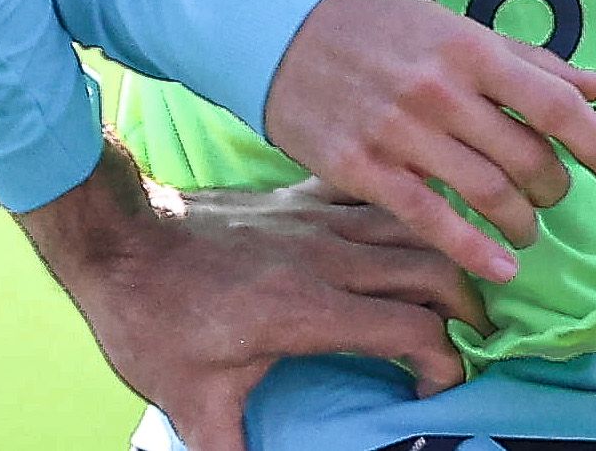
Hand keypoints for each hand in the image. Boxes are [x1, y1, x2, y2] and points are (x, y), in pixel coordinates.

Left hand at [20, 150, 481, 450]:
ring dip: (448, 256)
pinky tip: (414, 226)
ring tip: (462, 286)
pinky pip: (376, 194)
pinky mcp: (302, 195)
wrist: (118, 239)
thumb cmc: (154, 321)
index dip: (442, 366)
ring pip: (414, 226)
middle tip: (476, 337)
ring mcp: (319, 219)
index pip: (413, 331)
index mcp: (312, 310)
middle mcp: (331, 258)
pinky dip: (407, 209)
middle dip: (468, 308)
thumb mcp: (189, 401)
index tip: (430, 393)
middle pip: (434, 271)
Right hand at [260, 0, 595, 285]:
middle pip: (526, 156)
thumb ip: (531, 62)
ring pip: (486, 193)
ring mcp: (399, 132)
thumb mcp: (458, 29)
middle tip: (555, 197)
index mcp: (471, 49)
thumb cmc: (384, 31)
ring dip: (521, 222)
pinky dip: (474, 251)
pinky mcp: (361, 169)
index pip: (555, 103)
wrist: (283, 34)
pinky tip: (501, 269)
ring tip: (527, 230)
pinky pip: (430, 220)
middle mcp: (440, 91)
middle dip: (554, 187)